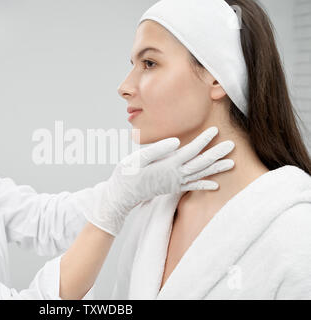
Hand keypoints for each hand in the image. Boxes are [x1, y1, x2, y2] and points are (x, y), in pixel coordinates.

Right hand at [85, 126, 234, 235]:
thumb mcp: (138, 158)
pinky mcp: (172, 188)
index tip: (215, 130)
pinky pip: (192, 186)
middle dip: (217, 154)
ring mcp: (175, 183)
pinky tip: (215, 185)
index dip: (204, 140)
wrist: (121, 196)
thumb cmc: (126, 175)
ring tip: (231, 163)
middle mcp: (175, 175)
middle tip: (232, 145)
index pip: (191, 151)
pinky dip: (205, 185)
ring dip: (216, 169)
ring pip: (200, 175)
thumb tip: (177, 141)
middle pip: (201, 163)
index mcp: (168, 165)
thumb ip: (158, 149)